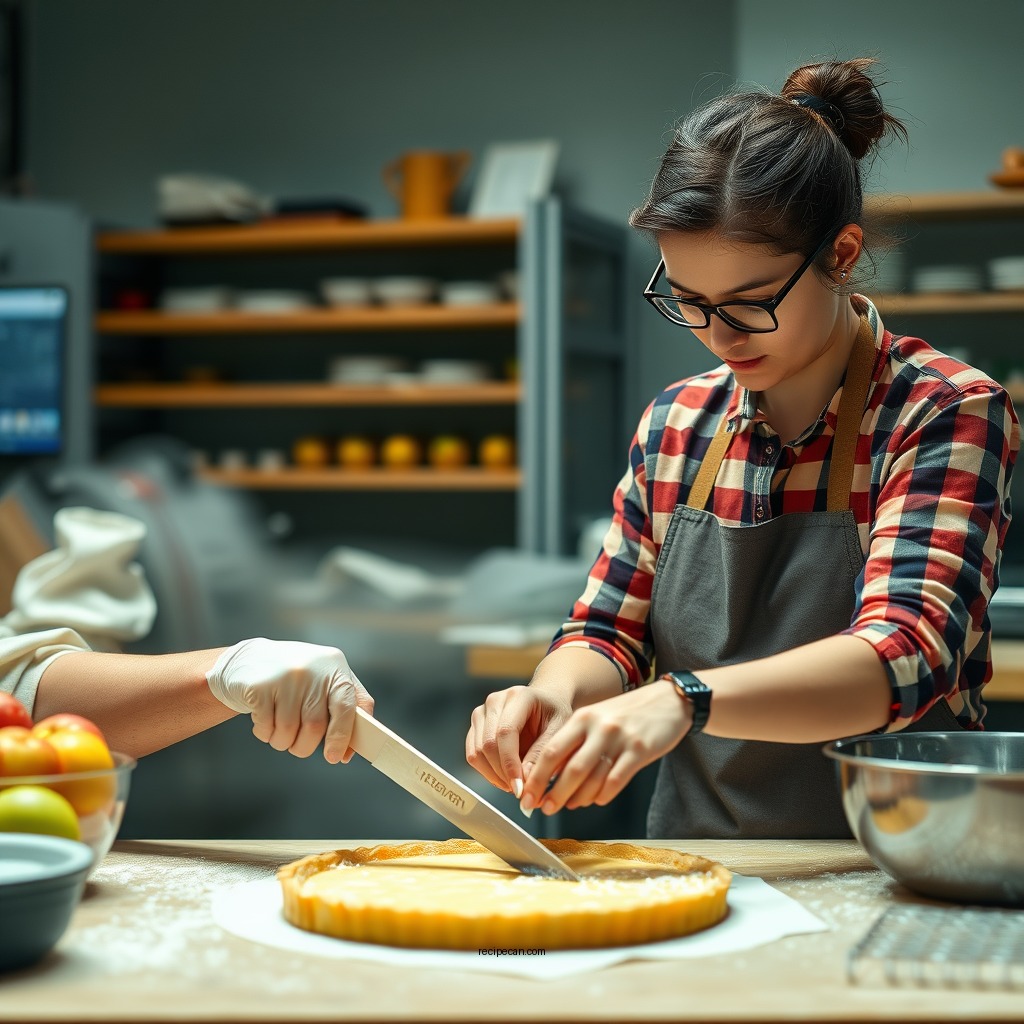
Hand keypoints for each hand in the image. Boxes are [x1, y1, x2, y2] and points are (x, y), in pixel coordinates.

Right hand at [206, 638, 371, 762]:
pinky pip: (265, 727)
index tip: (334, 756)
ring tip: (278, 727)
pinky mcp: (259, 686)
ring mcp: (284, 676)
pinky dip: (264, 733)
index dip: (341, 736)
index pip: (346, 706)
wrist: (250, 659)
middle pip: (314, 726)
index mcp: (334, 667)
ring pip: (288, 731)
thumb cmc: (296, 680)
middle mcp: (312, 669)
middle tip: (298, 745)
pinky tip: (263, 717)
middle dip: (305, 746)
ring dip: (282, 741)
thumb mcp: (326, 683)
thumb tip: (347, 751)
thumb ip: (346, 711)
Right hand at [466, 684, 572, 796]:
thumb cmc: (555, 715)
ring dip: (493, 775)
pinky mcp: (476, 725)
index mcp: (518, 696)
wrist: (546, 700)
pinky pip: (472, 754)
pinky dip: (486, 771)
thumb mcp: (559, 731)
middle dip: (502, 773)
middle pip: (488, 743)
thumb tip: (524, 781)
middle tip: (520, 791)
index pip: (506, 732)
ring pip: (477, 751)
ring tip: (514, 785)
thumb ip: (541, 754)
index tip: (520, 788)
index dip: (510, 763)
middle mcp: (495, 701)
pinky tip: (504, 778)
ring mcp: (482, 712)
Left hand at [520, 680, 689, 814]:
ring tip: (570, 806)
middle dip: (553, 793)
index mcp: (582, 717)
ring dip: (577, 798)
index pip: (551, 751)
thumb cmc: (626, 714)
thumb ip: (575, 743)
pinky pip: (616, 781)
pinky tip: (597, 799)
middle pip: (569, 768)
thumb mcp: (595, 719)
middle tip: (543, 808)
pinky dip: (603, 795)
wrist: (667, 700)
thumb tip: (549, 776)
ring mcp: (620, 739)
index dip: (536, 777)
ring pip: (592, 778)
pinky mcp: (640, 750)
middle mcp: (598, 727)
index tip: (527, 795)